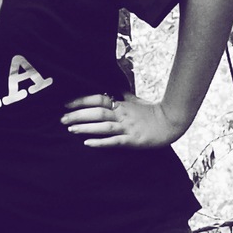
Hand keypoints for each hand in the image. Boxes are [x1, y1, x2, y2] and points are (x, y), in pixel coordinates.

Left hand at [62, 92, 183, 149]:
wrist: (171, 122)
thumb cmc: (152, 111)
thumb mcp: (136, 100)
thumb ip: (123, 95)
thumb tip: (113, 88)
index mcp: (122, 104)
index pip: (98, 98)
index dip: (81, 101)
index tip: (66, 104)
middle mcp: (123, 114)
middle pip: (97, 112)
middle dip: (78, 115)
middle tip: (62, 119)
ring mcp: (128, 127)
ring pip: (103, 126)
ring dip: (86, 127)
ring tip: (70, 129)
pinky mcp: (133, 140)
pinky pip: (114, 141)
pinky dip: (100, 142)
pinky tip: (88, 144)